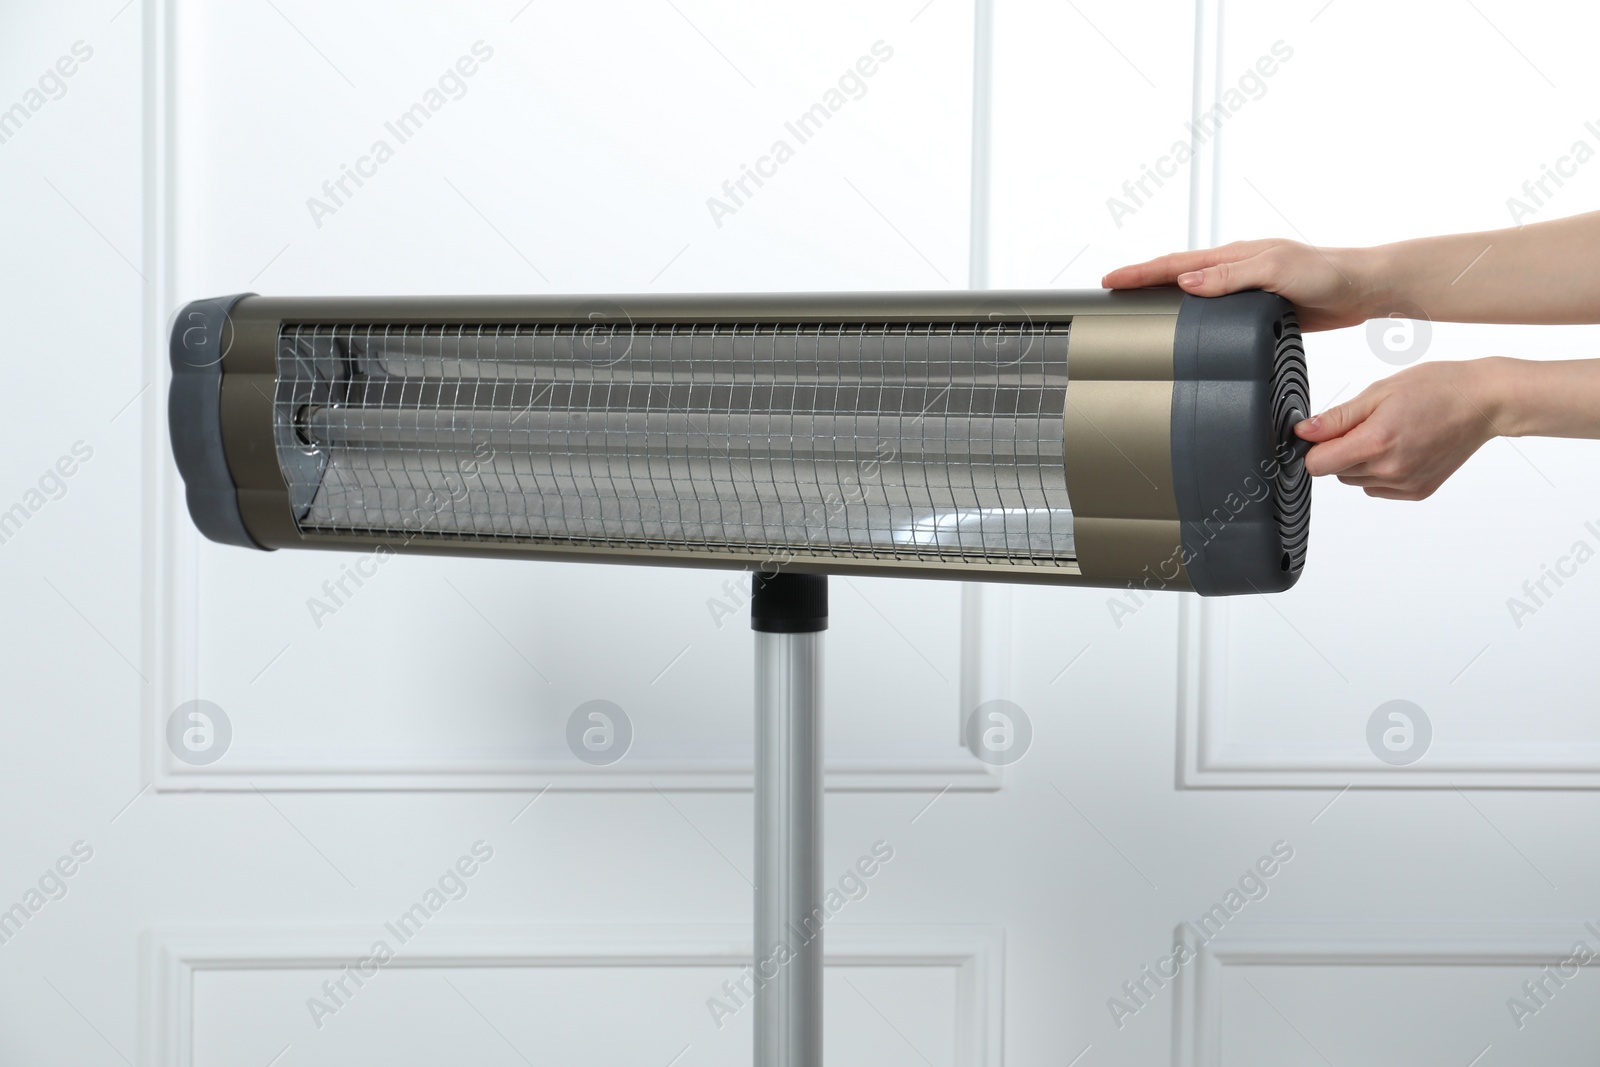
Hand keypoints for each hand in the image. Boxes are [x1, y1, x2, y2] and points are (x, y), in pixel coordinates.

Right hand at [1101, 238, 1382, 330]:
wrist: (1364, 287)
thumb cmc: (1328, 274)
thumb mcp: (1275, 271)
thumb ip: (1230, 277)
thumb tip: (1185, 283)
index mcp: (1235, 255)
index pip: (1175, 263)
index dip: (1140, 273)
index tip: (1109, 282)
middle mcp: (1236, 268)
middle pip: (1177, 274)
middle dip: (1142, 282)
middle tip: (1111, 294)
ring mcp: (1247, 288)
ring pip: (1194, 293)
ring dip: (1164, 298)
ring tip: (1137, 311)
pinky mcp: (1260, 306)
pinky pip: (1216, 310)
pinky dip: (1193, 316)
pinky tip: (1188, 330)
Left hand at [1293, 359, 1509, 499]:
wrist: (1484, 402)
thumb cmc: (1436, 388)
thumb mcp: (1379, 392)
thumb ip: (1337, 418)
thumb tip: (1303, 433)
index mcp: (1377, 442)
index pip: (1317, 464)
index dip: (1315, 446)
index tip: (1328, 431)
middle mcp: (1390, 470)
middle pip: (1335, 472)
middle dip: (1341, 450)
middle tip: (1370, 423)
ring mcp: (1405, 484)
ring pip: (1355, 480)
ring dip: (1360, 461)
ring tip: (1390, 433)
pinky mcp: (1418, 492)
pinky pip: (1378, 488)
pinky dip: (1380, 472)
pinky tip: (1401, 448)